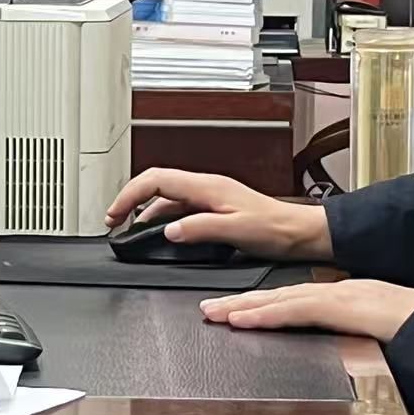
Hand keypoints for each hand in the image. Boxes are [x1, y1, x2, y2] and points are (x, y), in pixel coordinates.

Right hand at [105, 168, 331, 261]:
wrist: (300, 233)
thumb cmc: (277, 229)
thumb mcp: (237, 231)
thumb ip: (201, 229)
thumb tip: (169, 231)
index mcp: (207, 186)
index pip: (156, 179)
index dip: (130, 194)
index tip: (115, 214)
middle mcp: (206, 187)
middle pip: (155, 183)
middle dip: (129, 199)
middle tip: (113, 220)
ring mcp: (209, 196)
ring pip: (165, 197)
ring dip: (143, 211)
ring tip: (129, 229)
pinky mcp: (214, 208)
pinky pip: (178, 208)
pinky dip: (161, 218)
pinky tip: (159, 234)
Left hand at [199, 279, 413, 343]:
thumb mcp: (378, 336)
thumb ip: (355, 343)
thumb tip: (346, 360)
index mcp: (342, 300)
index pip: (293, 301)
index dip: (263, 305)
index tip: (237, 311)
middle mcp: (333, 294)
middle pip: (277, 297)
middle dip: (241, 303)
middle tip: (209, 309)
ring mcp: (335, 297)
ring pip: (278, 300)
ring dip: (242, 307)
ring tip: (214, 313)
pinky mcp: (337, 307)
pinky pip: (294, 310)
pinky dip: (266, 314)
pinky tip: (242, 319)